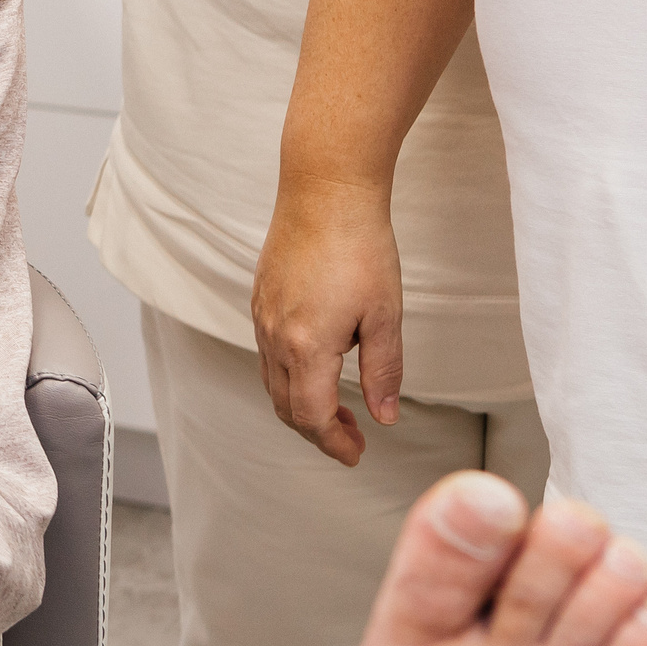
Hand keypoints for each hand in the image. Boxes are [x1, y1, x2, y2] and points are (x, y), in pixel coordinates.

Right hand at [253, 178, 405, 466]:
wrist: (324, 192)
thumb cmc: (360, 247)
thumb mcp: (385, 315)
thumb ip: (384, 372)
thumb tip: (385, 417)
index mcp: (305, 346)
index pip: (310, 416)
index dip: (333, 443)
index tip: (356, 453)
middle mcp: (274, 336)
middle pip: (285, 406)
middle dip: (317, 431)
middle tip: (352, 438)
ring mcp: (262, 317)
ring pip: (272, 382)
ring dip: (301, 405)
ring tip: (339, 408)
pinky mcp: (260, 300)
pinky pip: (267, 354)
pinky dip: (289, 377)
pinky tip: (319, 367)